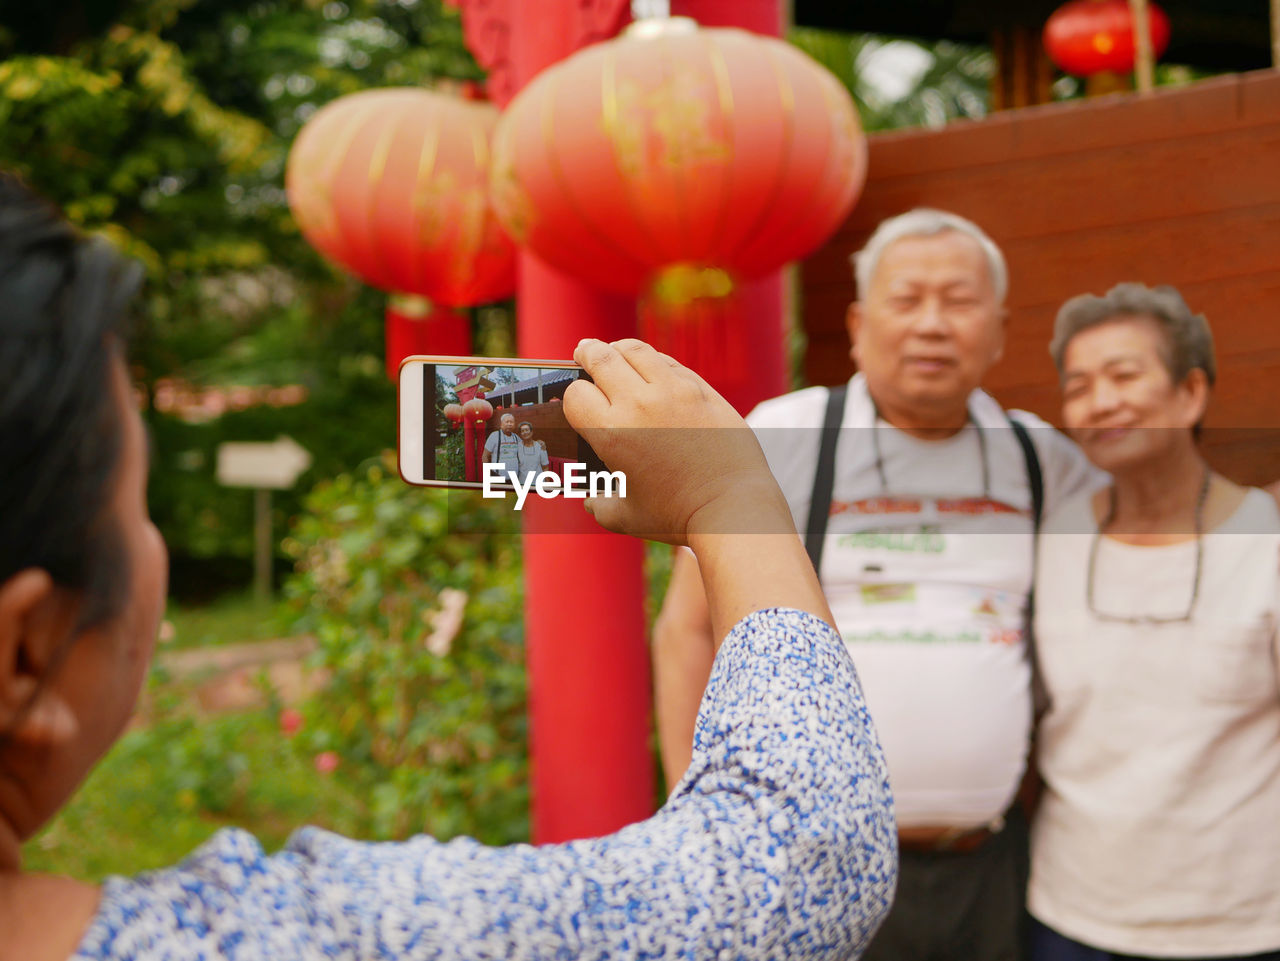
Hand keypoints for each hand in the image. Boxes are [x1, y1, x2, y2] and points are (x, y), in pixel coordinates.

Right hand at [563, 339, 791, 543]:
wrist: (732, 507)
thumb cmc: (677, 516)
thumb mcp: (626, 517)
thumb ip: (600, 506)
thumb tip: (592, 500)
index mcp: (612, 433)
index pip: (577, 394)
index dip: (572, 396)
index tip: (577, 399)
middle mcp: (639, 403)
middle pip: (600, 358)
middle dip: (586, 353)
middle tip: (583, 352)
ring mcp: (674, 391)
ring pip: (636, 350)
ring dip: (618, 348)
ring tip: (614, 351)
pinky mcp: (702, 389)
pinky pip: (670, 363)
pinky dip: (654, 361)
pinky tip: (652, 368)